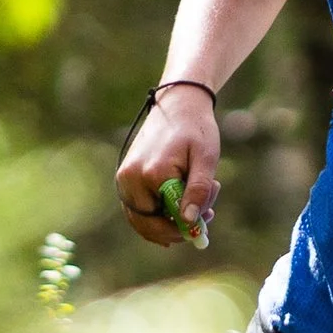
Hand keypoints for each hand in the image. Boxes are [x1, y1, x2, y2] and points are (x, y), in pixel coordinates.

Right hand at [117, 87, 219, 247]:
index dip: (186, 228)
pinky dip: (157, 215)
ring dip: (168, 221)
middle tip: (206, 215)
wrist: (178, 104)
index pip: (164, 221)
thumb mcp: (206, 159)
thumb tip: (189, 221)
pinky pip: (137, 210)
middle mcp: (130, 179)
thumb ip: (198, 191)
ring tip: (197, 202)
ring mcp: (124, 179)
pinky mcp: (125, 178)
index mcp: (152, 174)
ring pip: (142, 221)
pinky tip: (179, 209)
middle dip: (177, 227)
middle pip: (149, 225)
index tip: (209, 218)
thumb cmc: (196, 129)